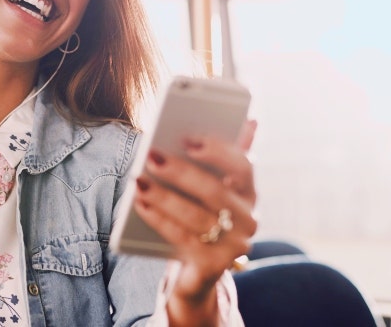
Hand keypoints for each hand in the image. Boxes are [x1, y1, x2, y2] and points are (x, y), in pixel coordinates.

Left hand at [133, 120, 257, 322]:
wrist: (198, 270)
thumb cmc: (202, 217)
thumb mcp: (212, 187)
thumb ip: (223, 156)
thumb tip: (251, 120)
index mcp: (249, 193)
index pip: (243, 167)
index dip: (218, 152)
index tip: (188, 139)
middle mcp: (248, 219)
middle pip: (215, 192)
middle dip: (181, 172)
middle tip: (152, 156)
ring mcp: (234, 245)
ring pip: (196, 216)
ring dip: (165, 197)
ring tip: (139, 180)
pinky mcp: (214, 265)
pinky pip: (183, 239)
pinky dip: (159, 219)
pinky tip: (140, 204)